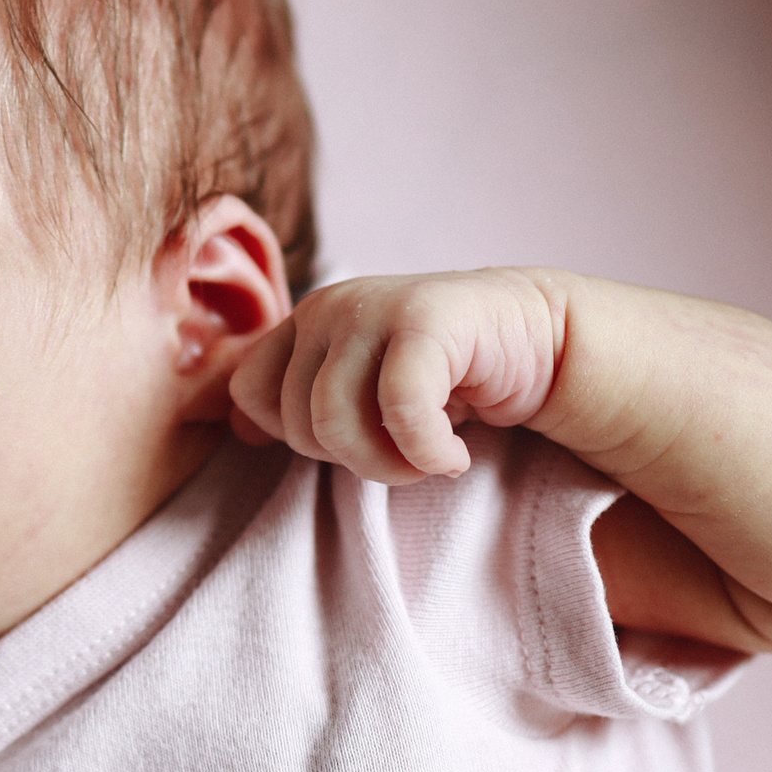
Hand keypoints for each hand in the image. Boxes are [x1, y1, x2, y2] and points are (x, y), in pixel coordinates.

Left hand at [227, 269, 565, 483]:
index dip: (297, 437)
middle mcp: (327, 307)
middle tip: (406, 455)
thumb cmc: (442, 376)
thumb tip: (238, 432)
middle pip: (297, 421)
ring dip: (390, 464)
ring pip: (336, 420)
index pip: (251, 395)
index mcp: (303, 322)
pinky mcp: (424, 319)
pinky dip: (429, 452)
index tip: (355, 442)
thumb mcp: (362, 391)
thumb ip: (300, 403)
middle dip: (355, 459)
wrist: (533, 338)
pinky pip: (400, 409)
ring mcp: (372, 307)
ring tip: (429, 458)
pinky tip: (455, 457)